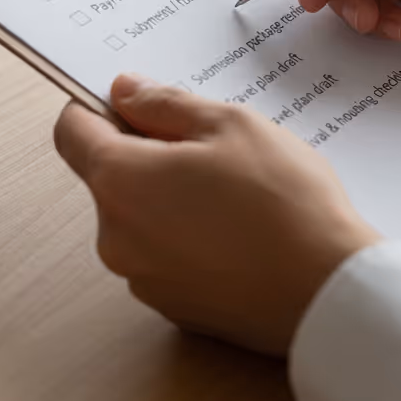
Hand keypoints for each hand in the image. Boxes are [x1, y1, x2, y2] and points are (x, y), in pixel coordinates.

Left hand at [54, 75, 377, 355]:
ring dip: (168, 196)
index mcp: (119, 182)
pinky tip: (237, 231)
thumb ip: (163, 104)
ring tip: (233, 191)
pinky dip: (186, 236)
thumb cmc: (283, 200)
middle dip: (146, 153)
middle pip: (108, 176)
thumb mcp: (227, 124)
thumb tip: (122, 92)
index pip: (72, 132)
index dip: (96, 107)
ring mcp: (142, 279)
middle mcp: (115, 237)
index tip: (134, 103)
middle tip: (209, 146)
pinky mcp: (172, 308)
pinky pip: (163, 255)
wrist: (328, 293)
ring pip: (138, 216)